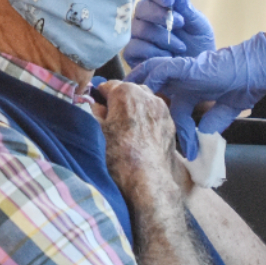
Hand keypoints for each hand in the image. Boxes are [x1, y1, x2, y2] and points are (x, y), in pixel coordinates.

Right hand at [95, 81, 182, 195]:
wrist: (147, 179)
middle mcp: (147, 95)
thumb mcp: (97, 131)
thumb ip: (95, 111)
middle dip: (119, 100)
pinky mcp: (170, 122)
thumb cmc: (118, 156)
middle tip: (111, 118)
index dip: (100, 96)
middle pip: (128, 90)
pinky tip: (141, 135)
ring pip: (144, 100)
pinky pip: (155, 113)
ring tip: (127, 128)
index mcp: (126, 92)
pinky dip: (147, 118)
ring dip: (135, 108)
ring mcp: (161, 108)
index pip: (108, 85)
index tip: (98, 107)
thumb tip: (96, 105)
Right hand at [122, 0, 215, 67]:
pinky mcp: (132, 54)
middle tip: (180, 23)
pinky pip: (133, 47)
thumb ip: (188, 11)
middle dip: (160, 15)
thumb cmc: (198, 47)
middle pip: (142, 8)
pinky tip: (167, 57)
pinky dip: (152, 52)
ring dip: (161, 37)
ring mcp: (137, 36)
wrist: (197, 74)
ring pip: (138, 28)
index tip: (170, 0)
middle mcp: (146, 19)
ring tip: (180, 47)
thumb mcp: (199, 27)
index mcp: (162, 7)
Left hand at [125, 33, 265, 158]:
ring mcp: (183, 73)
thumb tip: (204, 132)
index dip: (164, 125)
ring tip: (118, 98)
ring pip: (150, 76)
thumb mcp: (226, 110)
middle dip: (133, 100)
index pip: (168, 108)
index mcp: (191, 90)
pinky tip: (138, 88)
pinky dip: (149, 78)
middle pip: (150, 89)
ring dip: (135, 87)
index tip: (166, 144)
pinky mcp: (186, 67)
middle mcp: (183, 81)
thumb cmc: (245, 85)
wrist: (257, 70)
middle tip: (116, 112)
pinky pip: (161, 70)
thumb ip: (214, 120)